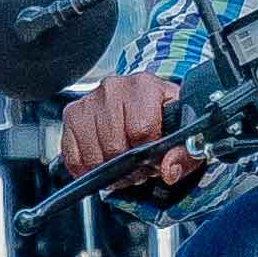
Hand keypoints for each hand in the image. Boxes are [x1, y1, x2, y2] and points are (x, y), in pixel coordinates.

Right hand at [61, 71, 181, 183]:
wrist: (145, 99)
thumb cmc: (164, 114)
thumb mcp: (185, 131)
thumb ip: (185, 153)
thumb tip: (168, 170)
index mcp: (144, 86)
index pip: (141, 131)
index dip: (150, 154)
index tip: (155, 158)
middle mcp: (113, 88)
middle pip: (115, 146)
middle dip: (129, 166)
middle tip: (139, 165)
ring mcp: (89, 100)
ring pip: (93, 155)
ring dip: (109, 170)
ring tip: (123, 162)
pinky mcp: (71, 115)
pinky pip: (73, 156)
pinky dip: (87, 169)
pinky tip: (104, 162)